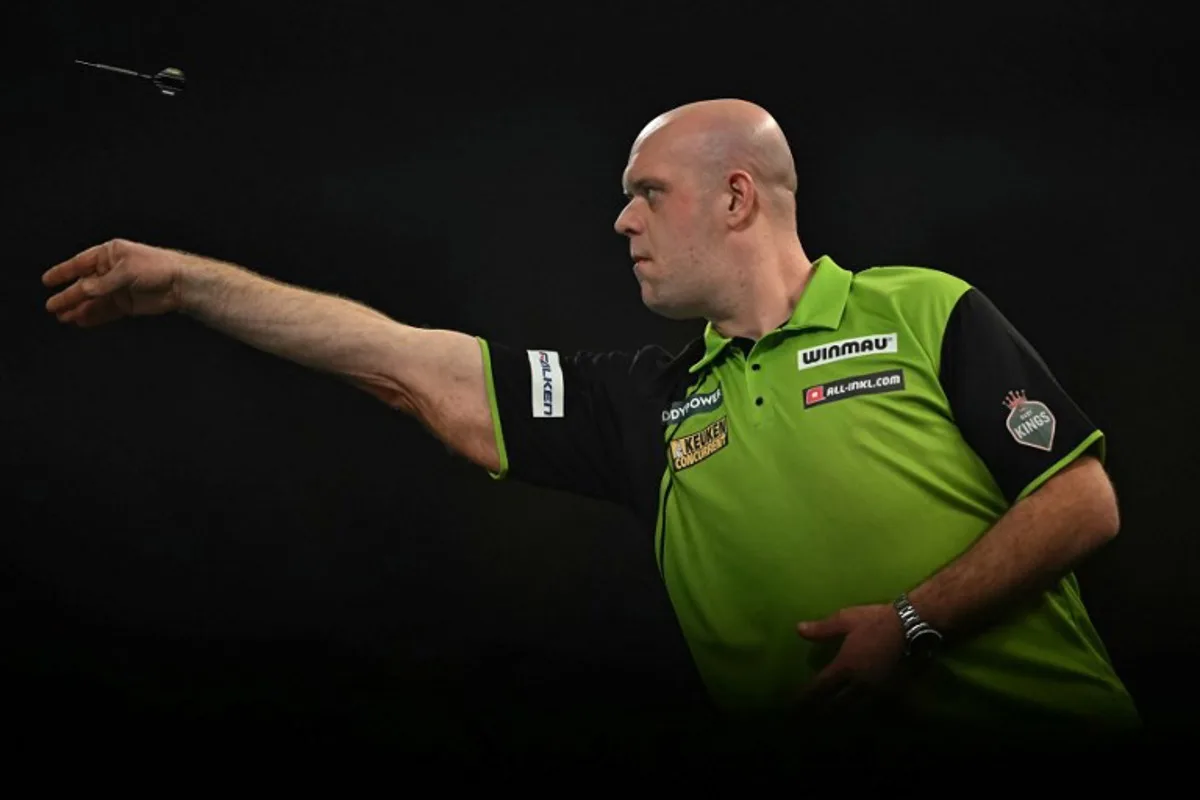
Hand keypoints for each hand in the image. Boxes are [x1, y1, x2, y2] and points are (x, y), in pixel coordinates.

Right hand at [43, 239, 185, 326]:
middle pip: (85, 285)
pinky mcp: (127, 304)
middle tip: (52, 307)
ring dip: (79, 309)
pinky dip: (94, 317)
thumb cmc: (157, 267)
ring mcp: (119, 288)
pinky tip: (81, 321)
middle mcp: (112, 271)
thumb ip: (101, 284)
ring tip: (64, 318)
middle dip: (69, 296)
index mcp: (109, 254)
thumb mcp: (125, 271)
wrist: (181, 283)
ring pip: (94, 301)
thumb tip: (81, 291)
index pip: (80, 264)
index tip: (47, 281)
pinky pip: (106, 311)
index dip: (63, 273)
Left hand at [796, 603, 907, 708]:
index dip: (806, 698)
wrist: (911, 627)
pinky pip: (875, 705)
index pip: (821, 687)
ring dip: (843, 713)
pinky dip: (864, 709)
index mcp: (844, 666)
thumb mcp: (845, 619)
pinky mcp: (893, 689)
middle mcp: (859, 683)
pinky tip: (862, 711)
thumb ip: (822, 629)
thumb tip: (798, 630)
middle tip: (812, 717)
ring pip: (856, 707)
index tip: (795, 707)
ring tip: (834, 718)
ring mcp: (877, 688)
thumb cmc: (875, 621)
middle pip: (837, 703)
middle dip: (823, 710)